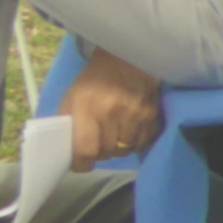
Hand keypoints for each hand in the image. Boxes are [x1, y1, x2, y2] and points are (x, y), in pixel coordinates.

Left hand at [64, 51, 164, 168]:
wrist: (125, 58)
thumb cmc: (93, 81)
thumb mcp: (72, 99)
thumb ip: (70, 126)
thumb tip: (71, 155)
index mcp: (87, 107)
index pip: (85, 150)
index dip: (81, 163)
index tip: (80, 163)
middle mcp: (112, 111)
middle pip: (107, 152)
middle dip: (100, 152)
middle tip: (97, 144)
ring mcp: (135, 112)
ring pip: (126, 150)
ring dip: (119, 147)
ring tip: (114, 135)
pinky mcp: (152, 113)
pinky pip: (143, 142)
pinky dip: (136, 142)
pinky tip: (130, 131)